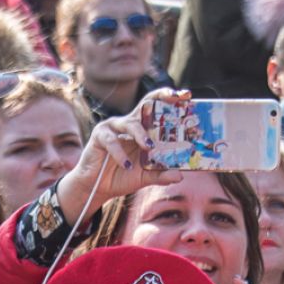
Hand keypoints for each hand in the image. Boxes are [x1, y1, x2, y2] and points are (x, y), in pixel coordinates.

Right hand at [52, 87, 186, 224]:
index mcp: (143, 129)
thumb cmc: (122, 176)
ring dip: (141, 134)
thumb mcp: (145, 177)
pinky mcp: (99, 136)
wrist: (98, 188)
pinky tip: (127, 165)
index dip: (170, 99)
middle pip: (146, 104)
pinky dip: (120, 154)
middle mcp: (130, 123)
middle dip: (160, 99)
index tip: (186, 95)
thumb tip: (179, 175)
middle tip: (174, 98)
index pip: (157, 108)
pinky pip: (111, 141)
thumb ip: (161, 175)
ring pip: (131, 123)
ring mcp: (114, 127)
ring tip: (149, 147)